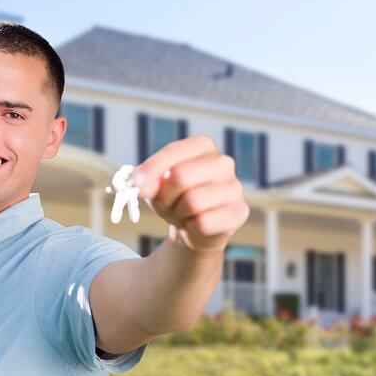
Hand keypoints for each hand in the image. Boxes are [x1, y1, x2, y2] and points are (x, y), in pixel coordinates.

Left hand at [132, 135, 248, 252]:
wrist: (195, 228)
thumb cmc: (174, 199)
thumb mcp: (155, 187)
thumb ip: (146, 182)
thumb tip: (139, 184)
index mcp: (203, 146)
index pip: (173, 151)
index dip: (151, 168)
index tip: (135, 183)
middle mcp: (223, 162)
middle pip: (181, 176)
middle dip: (165, 196)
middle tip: (167, 204)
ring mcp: (235, 187)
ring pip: (193, 201)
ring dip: (178, 213)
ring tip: (183, 213)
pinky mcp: (240, 212)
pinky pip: (204, 222)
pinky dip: (192, 227)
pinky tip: (196, 224)